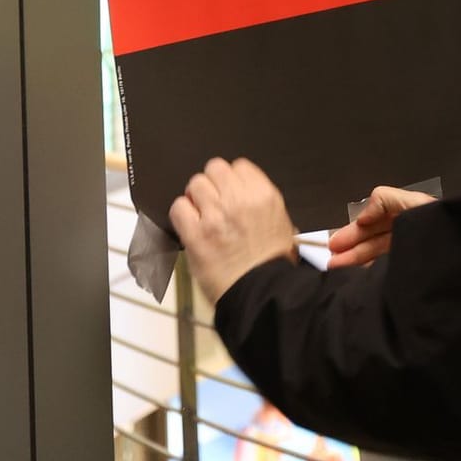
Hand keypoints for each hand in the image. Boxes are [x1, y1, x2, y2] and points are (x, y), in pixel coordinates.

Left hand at [170, 158, 297, 303]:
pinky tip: (191, 226)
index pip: (239, 165)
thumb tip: (241, 189)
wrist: (262, 294)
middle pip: (214, 169)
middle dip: (213, 184)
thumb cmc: (272, 264)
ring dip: (196, 198)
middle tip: (214, 202)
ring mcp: (215, 216)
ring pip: (195, 184)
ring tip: (203, 216)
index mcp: (264, 196)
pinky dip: (182, 215)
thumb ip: (259, 200)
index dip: (232, 178)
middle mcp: (239, 201)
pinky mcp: (196, 235)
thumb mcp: (281, 222)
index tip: (230, 190)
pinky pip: (179, 207)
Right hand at [327, 185, 435, 268]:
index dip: (359, 225)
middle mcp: (412, 230)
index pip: (378, 213)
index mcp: (412, 212)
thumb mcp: (416, 205)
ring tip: (336, 268)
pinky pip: (388, 265)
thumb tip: (361, 217)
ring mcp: (414, 250)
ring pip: (379, 251)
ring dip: (356, 258)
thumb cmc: (443, 229)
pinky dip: (371, 269)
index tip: (342, 240)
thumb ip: (385, 201)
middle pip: (375, 234)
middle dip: (352, 244)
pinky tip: (356, 275)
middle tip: (330, 257)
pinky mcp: (415, 268)